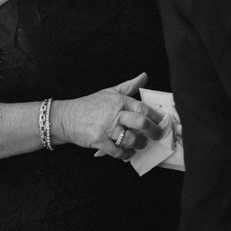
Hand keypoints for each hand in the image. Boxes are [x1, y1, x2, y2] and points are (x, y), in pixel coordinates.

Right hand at [51, 73, 165, 160]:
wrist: (67, 117)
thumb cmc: (90, 105)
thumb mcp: (109, 92)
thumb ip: (129, 86)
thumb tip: (144, 76)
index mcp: (119, 101)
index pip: (142, 108)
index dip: (156, 116)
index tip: (163, 122)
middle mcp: (114, 114)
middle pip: (141, 123)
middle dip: (154, 131)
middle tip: (158, 135)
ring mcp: (107, 128)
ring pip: (131, 139)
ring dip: (139, 144)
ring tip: (140, 144)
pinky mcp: (99, 141)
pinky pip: (118, 151)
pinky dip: (126, 154)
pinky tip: (128, 152)